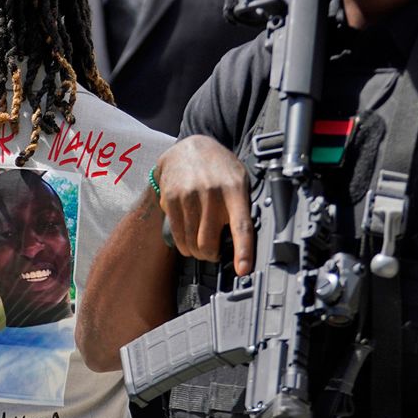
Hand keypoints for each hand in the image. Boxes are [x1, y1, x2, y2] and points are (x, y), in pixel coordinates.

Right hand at [157, 135, 253, 274]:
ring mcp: (188, 195)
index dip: (243, 250)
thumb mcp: (239, 179)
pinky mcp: (171, 198)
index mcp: (235, 188)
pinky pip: (177, 235)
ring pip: (191, 243)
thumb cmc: (219, 168)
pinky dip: (183, 245)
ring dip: (196, 252)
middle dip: (211, 256)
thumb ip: (242, 206)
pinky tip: (187, 241)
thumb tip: (245, 241)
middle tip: (214, 253)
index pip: (241, 225)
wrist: (190, 147)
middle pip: (208, 242)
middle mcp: (211, 192)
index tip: (243, 269)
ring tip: (200, 247)